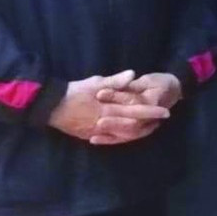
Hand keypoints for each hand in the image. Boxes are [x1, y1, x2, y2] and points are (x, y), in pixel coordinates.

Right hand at [48, 70, 171, 144]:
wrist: (51, 107)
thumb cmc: (74, 91)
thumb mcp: (94, 82)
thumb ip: (115, 81)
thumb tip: (133, 74)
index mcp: (108, 108)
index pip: (135, 111)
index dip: (151, 112)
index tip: (165, 111)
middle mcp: (105, 123)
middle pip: (132, 127)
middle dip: (148, 124)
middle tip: (161, 120)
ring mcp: (98, 132)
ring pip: (123, 136)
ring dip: (138, 132)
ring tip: (149, 127)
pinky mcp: (90, 136)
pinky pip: (111, 140)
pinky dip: (122, 138)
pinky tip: (130, 135)